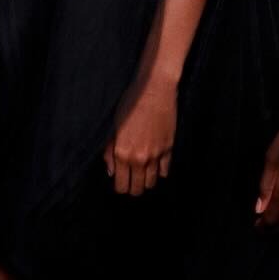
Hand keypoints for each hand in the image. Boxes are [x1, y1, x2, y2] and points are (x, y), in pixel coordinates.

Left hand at [104, 75, 176, 195]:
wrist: (154, 90)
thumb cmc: (129, 105)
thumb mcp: (113, 127)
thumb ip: (109, 152)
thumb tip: (111, 172)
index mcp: (122, 154)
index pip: (121, 186)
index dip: (120, 187)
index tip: (121, 182)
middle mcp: (140, 158)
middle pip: (138, 189)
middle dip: (133, 187)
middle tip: (131, 180)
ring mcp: (156, 155)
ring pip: (152, 182)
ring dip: (147, 181)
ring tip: (143, 173)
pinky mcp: (169, 149)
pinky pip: (165, 171)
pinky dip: (160, 171)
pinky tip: (156, 166)